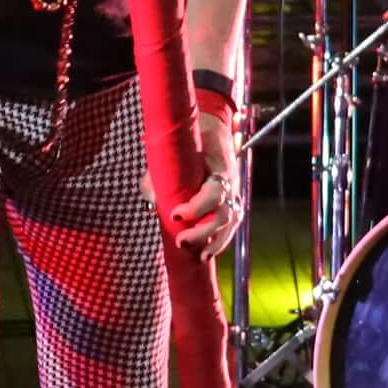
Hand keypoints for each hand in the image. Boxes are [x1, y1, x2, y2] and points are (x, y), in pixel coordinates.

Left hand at [163, 103, 244, 255]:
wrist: (211, 131)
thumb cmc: (189, 143)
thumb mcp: (172, 154)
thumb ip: (160, 176)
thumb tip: (152, 200)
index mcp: (218, 169)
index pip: (214, 193)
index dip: (196, 208)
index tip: (175, 215)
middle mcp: (231, 184)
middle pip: (223, 214)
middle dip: (202, 231)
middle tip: (181, 241)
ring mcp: (234, 194)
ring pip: (230, 223)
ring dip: (216, 242)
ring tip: (200, 256)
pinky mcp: (233, 204)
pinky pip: (231, 226)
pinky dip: (221, 242)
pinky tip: (207, 254)